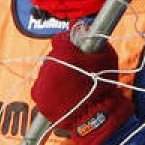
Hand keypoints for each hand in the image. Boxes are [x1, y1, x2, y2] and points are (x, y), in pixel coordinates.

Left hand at [31, 29, 131, 144]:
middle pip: (54, 56)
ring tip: (73, 85)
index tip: (78, 49)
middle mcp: (48, 66)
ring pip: (48, 71)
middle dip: (64, 60)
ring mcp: (41, 82)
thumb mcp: (106, 58)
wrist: (94, 117)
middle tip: (79, 70)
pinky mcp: (37, 96)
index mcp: (64, 55)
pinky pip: (44, 86)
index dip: (70, 43)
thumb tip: (83, 27)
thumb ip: (95, 40)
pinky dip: (52, 88)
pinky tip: (65, 94)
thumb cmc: (103, 87)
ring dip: (58, 74)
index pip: (61, 39)